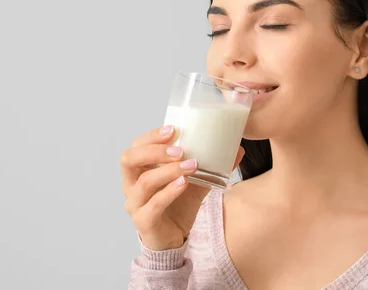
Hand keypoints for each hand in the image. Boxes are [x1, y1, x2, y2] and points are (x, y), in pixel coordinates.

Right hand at [121, 125, 244, 249]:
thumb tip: (237, 149)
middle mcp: (131, 185)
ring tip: (190, 165)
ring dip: (168, 170)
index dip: (151, 136)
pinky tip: (184, 183)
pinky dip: (170, 191)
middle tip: (180, 149)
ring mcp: (135, 204)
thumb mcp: (194, 182)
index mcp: (139, 170)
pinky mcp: (144, 221)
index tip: (173, 129)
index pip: (136, 146)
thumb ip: (210, 166)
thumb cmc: (178, 205)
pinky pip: (154, 204)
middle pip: (129, 159)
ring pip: (144, 182)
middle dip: (155, 150)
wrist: (172, 238)